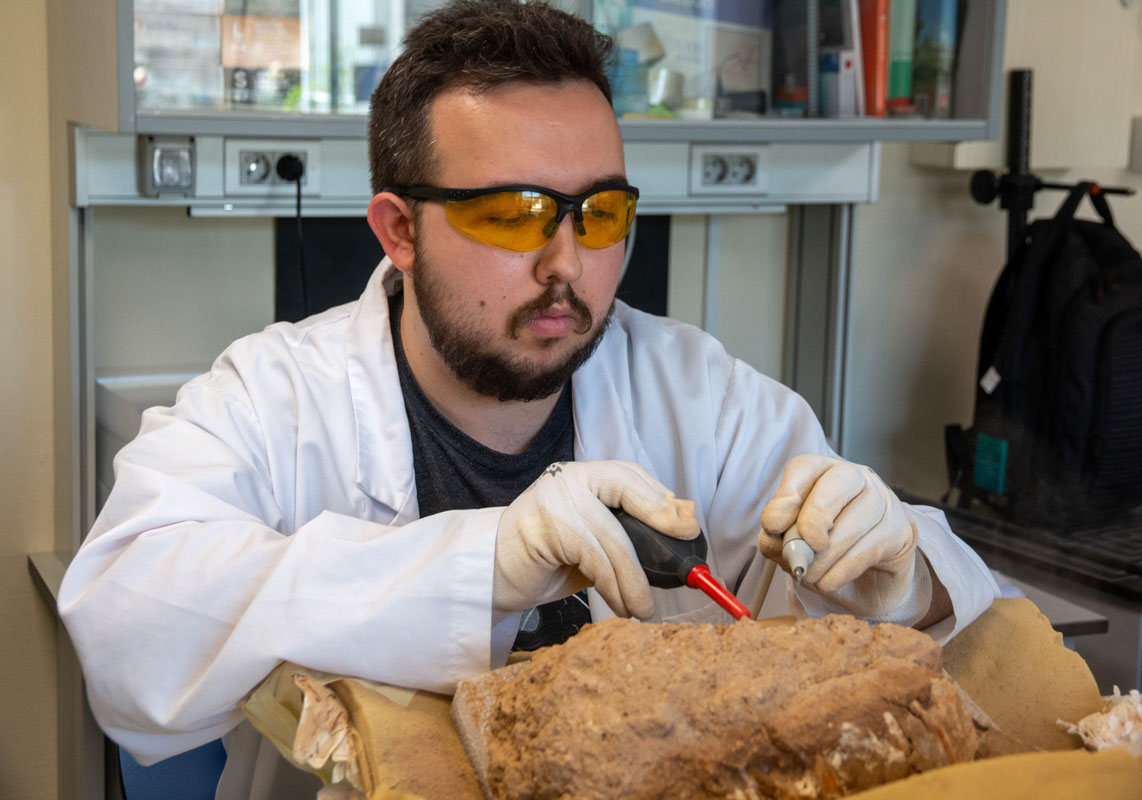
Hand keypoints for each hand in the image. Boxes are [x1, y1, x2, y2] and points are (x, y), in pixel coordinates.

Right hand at [494, 461, 699, 618]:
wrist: (493, 575)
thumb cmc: (548, 560)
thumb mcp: (595, 543)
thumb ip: (629, 533)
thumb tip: (682, 524)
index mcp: (585, 475)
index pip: (630, 475)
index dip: (661, 499)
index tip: (688, 525)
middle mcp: (570, 477)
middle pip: (625, 491)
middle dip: (659, 522)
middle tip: (682, 562)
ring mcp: (553, 497)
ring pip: (611, 535)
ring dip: (633, 579)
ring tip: (644, 608)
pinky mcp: (543, 526)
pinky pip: (592, 557)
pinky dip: (613, 587)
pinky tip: (622, 606)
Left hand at [758, 455, 928, 620]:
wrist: (869, 575)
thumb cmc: (824, 549)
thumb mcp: (793, 540)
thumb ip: (777, 537)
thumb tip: (772, 539)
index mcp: (822, 471)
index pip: (805, 467)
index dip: (786, 495)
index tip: (772, 525)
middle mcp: (857, 477)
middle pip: (840, 481)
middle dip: (815, 517)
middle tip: (803, 547)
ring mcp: (883, 501)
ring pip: (854, 521)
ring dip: (824, 557)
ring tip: (809, 575)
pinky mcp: (900, 531)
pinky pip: (868, 549)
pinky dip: (841, 571)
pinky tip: (828, 581)